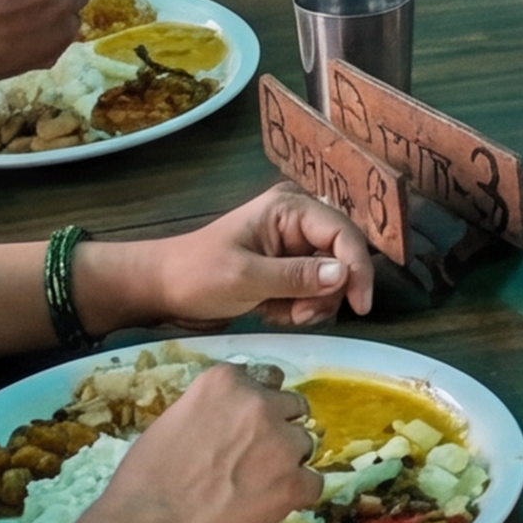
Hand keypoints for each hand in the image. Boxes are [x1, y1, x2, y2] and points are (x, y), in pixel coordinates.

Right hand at [58, 358, 317, 522]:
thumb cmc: (145, 479)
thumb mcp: (174, 421)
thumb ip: (211, 412)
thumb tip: (226, 424)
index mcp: (225, 382)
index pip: (265, 379)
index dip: (260, 404)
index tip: (249, 423)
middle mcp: (259, 403)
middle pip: (292, 407)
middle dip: (279, 428)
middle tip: (257, 456)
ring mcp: (281, 442)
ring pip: (305, 444)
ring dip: (289, 461)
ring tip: (260, 486)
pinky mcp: (293, 483)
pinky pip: (314, 483)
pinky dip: (299, 494)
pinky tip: (274, 506)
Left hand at [144, 184, 375, 327]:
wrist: (162, 290)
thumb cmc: (197, 275)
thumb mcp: (246, 278)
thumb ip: (297, 276)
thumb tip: (344, 275)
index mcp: (289, 208)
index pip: (342, 232)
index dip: (357, 268)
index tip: (360, 306)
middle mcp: (297, 221)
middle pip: (342, 256)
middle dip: (328, 291)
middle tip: (300, 315)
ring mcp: (292, 246)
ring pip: (331, 278)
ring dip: (313, 304)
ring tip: (282, 315)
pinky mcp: (286, 269)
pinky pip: (313, 290)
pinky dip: (301, 307)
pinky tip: (274, 313)